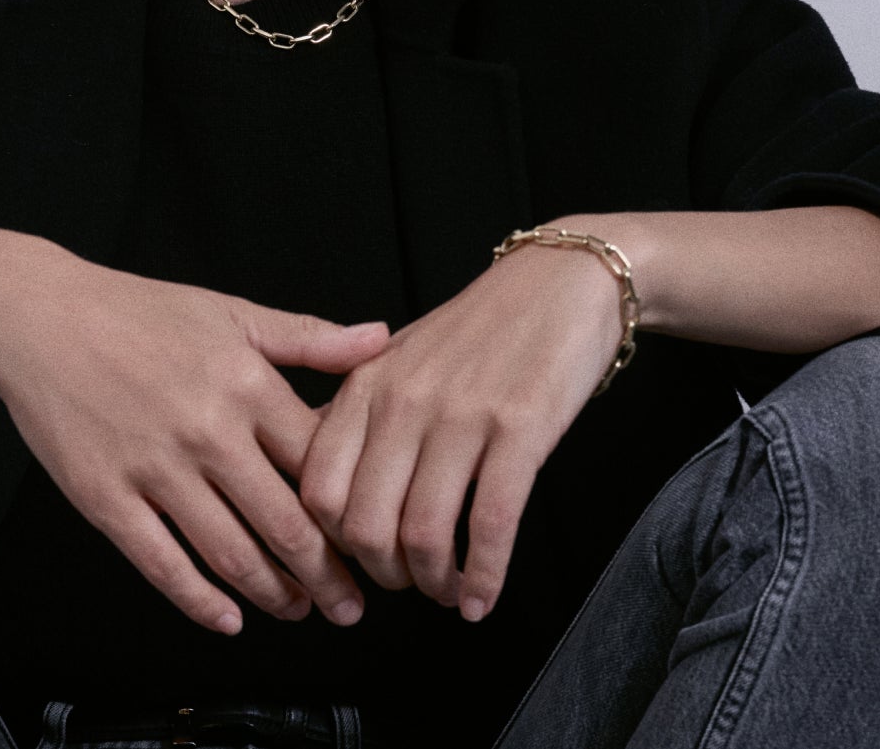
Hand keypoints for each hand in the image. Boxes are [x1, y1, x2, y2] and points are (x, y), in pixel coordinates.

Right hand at [0, 254, 390, 634]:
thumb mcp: (232, 312)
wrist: (41, 317)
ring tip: (298, 610)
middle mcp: (207, 430)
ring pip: (230, 552)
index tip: (372, 538)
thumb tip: (381, 340)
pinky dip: (200, 601)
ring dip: (273, 593)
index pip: (320, 464)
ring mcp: (155, 468)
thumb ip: (309, 337)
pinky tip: (227, 619)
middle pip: (285, 522)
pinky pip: (162, 563)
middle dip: (327, 575)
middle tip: (350, 605)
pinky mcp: (106, 497)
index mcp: (246, 384)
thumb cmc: (138, 311)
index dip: (352, 510)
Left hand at [297, 237, 624, 620]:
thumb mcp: (400, 358)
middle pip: (363, 524)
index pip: (318, 489)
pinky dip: (483, 577)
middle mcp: (404, 401)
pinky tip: (482, 597)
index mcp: (366, 385)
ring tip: (449, 593)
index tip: (358, 561)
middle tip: (409, 584)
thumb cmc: (480, 327)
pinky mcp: (520, 428)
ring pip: (422, 533)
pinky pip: (490, 523)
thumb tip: (322, 483)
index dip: (332, 544)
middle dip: (384, 575)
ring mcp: (461, 414)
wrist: (560, 282)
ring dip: (434, 584)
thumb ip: (358, 414)